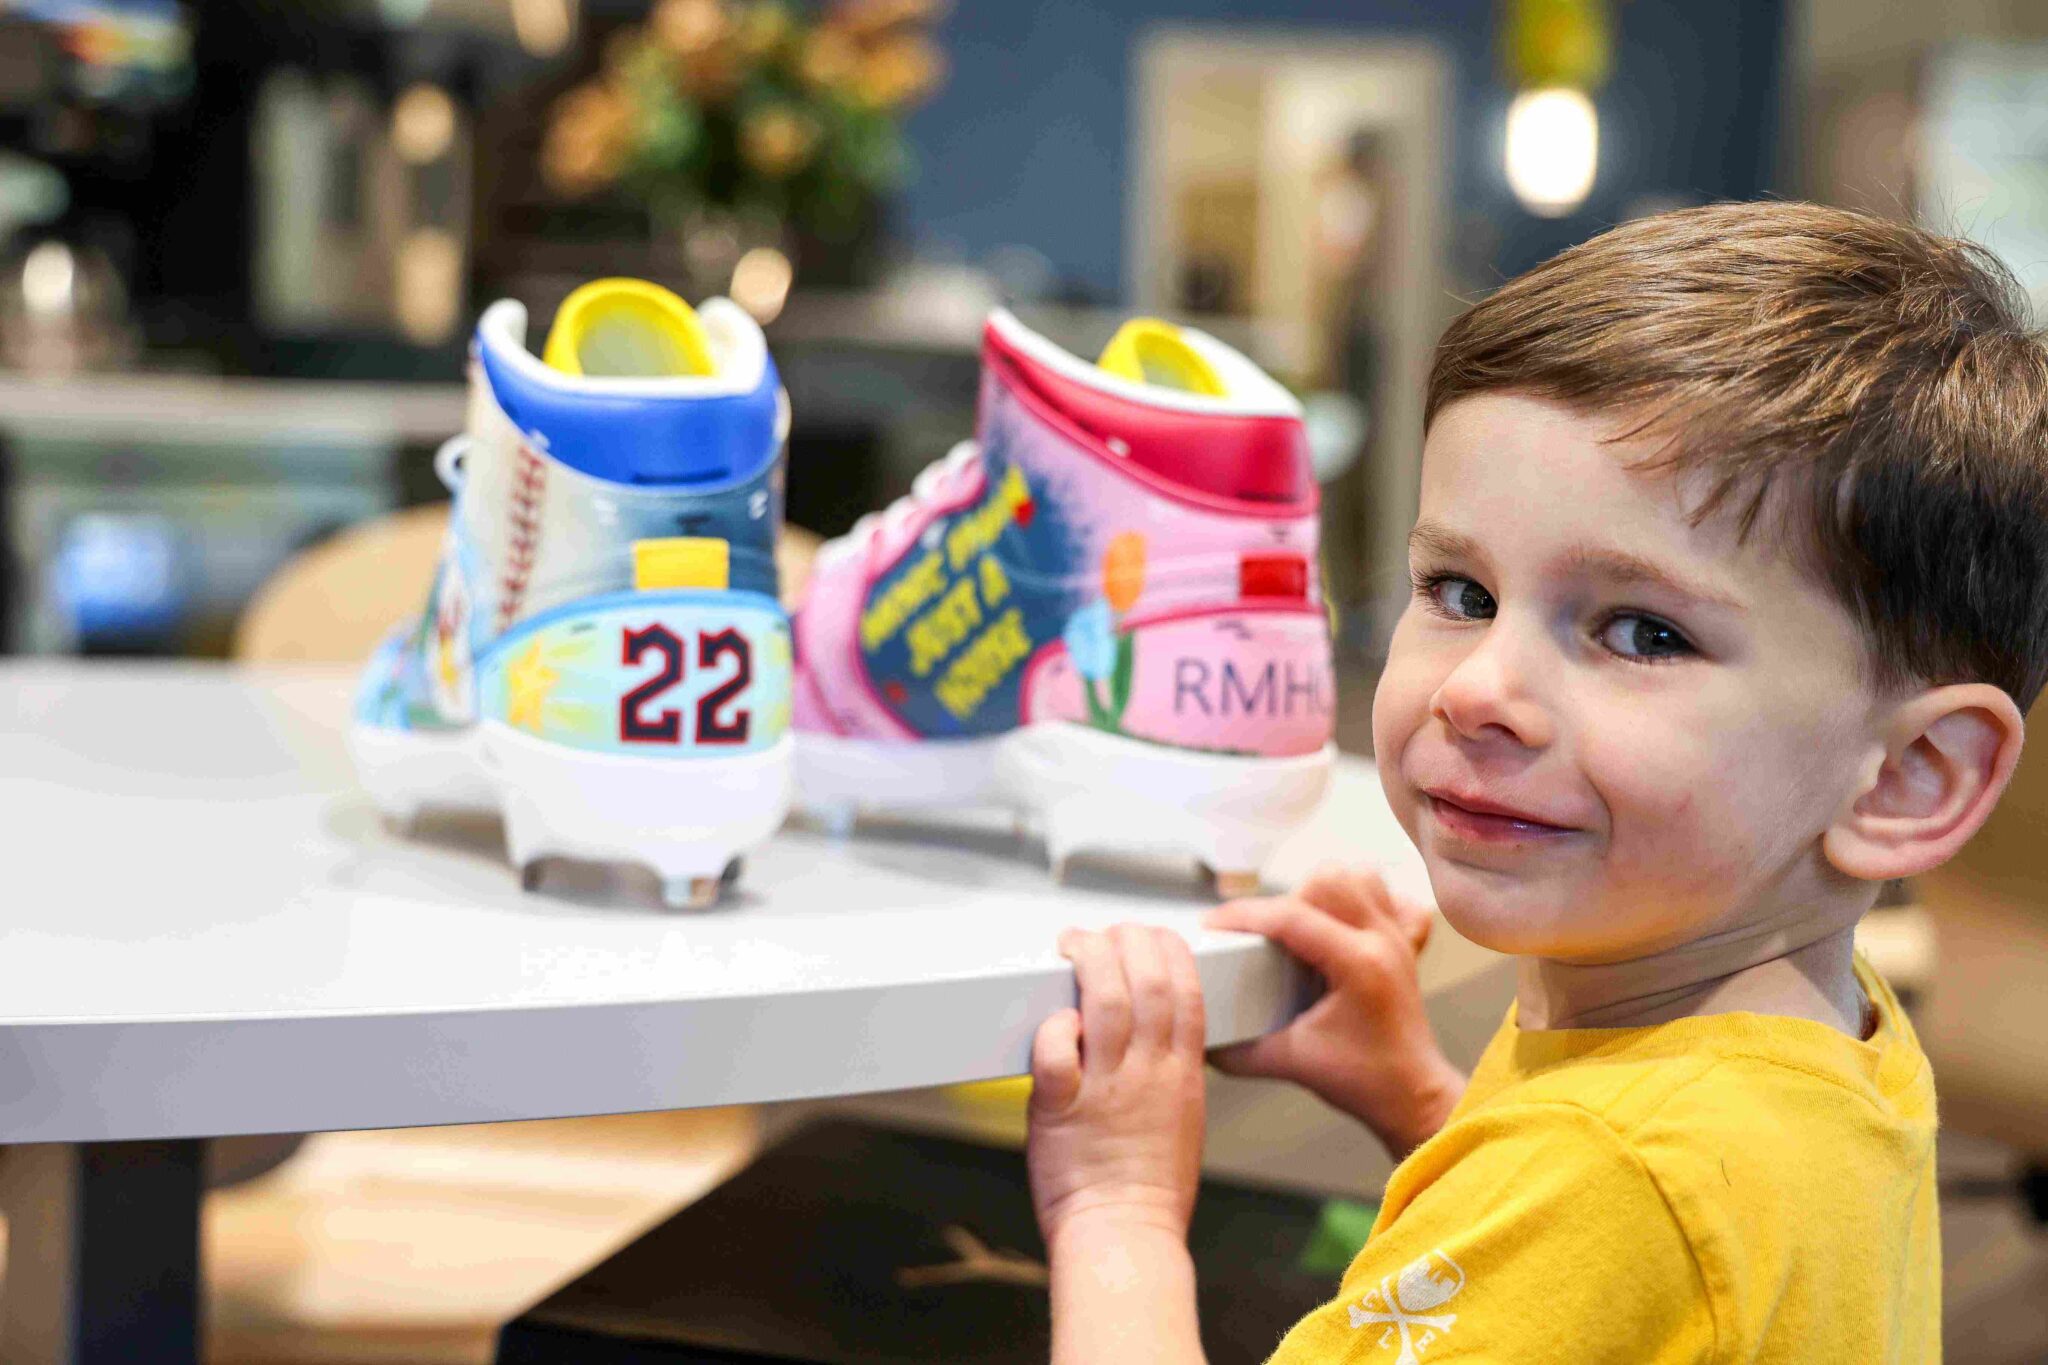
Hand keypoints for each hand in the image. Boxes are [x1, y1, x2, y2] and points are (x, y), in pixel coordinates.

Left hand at [1027, 923, 1206, 1253]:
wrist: (1125, 1238)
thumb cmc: (1148, 1192)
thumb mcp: (1181, 1118)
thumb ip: (1166, 1073)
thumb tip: (1149, 1037)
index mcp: (1182, 1074)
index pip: (1187, 991)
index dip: (1168, 950)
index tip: (1151, 935)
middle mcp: (1149, 1073)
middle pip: (1148, 982)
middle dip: (1128, 941)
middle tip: (1106, 933)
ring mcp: (1107, 1088)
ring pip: (1106, 1002)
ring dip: (1089, 961)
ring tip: (1073, 945)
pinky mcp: (1061, 1108)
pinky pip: (1056, 1052)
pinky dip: (1053, 1027)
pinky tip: (1052, 1017)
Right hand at [1205, 865, 1463, 1160]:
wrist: (1411, 1095)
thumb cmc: (1365, 1081)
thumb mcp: (1290, 1063)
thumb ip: (1239, 1051)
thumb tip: (1199, 1035)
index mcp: (1359, 964)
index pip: (1291, 918)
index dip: (1244, 915)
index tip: (1213, 924)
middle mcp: (1383, 940)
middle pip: (1329, 880)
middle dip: (1285, 900)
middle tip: (1265, 935)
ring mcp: (1398, 938)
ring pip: (1361, 877)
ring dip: (1324, 891)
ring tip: (1302, 925)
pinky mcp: (1405, 944)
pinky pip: (1393, 898)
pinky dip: (1366, 899)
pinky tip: (1345, 923)